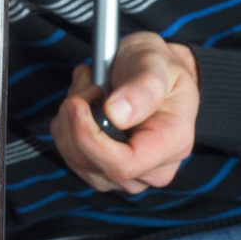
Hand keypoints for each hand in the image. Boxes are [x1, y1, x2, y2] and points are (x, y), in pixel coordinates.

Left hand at [50, 33, 199, 194]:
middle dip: (77, 122)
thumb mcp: (155, 62)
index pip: (125, 164)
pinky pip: (71, 156)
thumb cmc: (157, 66)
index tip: (76, 104)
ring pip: (77, 160)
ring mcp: (129, 177)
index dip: (91, 138)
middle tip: (87, 84)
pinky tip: (83, 104)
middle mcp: (154, 168)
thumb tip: (116, 114)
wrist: (153, 73)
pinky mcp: (106, 172)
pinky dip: (67, 127)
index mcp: (173, 143)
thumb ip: (142, 88)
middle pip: (95, 164)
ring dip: (70, 121)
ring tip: (88, 87)